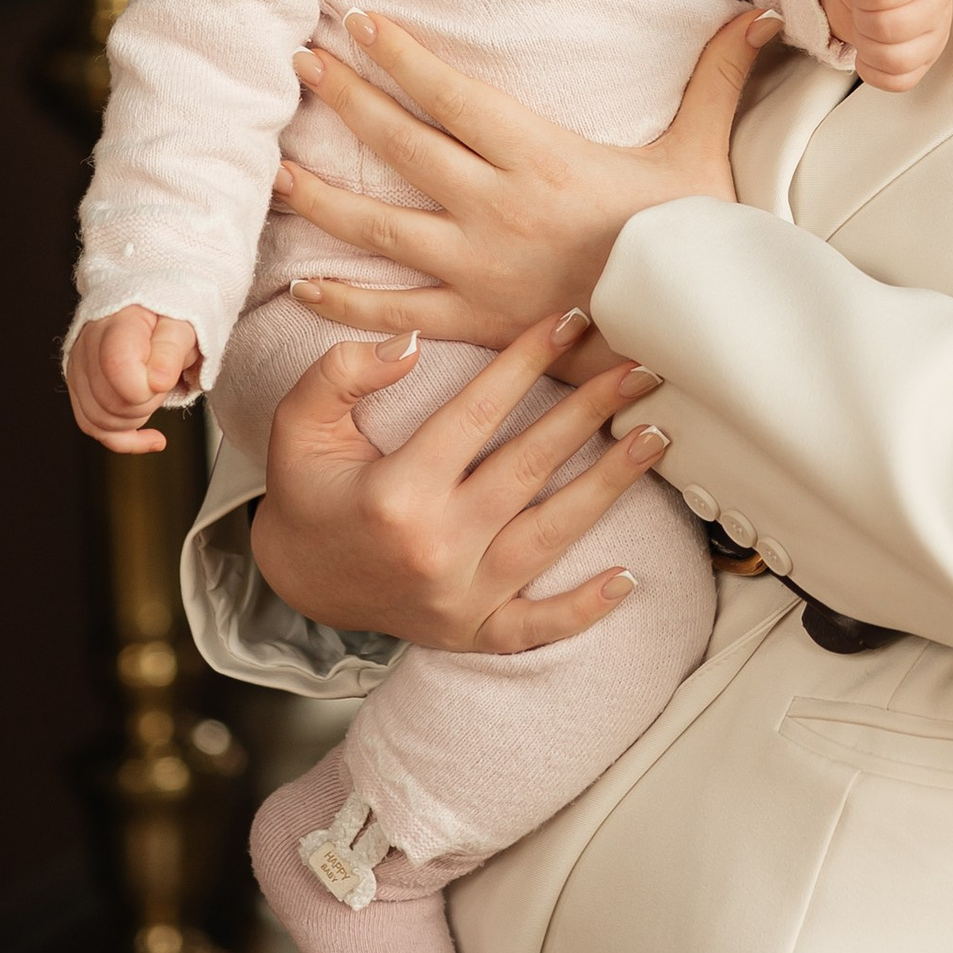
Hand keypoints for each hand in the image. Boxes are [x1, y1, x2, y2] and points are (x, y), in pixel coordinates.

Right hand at [67, 304, 199, 454]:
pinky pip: (93, 427)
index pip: (116, 365)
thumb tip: (158, 381)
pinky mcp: (80, 387)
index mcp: (118, 322)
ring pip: (98, 419)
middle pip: (108, 401)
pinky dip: (126, 439)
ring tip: (154, 395)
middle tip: (164, 382)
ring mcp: (81, 367)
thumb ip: (171, 350)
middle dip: (147, 403)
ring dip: (136, 419)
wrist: (152, 309)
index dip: (145, 388)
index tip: (165, 380)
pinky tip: (151, 437)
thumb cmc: (167, 314)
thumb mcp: (183, 324)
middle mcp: (90, 344)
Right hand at [251, 309, 673, 651]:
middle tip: (641, 368)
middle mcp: (436, 549)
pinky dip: (584, 608)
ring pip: (549, 537)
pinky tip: (630, 578)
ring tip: (655, 437)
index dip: (525, 362)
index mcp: (396, 495)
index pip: (476, 415)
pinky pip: (537, 627)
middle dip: (589, 412)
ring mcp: (459, 598)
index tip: (568, 319)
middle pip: (529, 469)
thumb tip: (410, 344)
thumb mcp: (299, 423)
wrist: (297, 579)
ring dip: (609, 486)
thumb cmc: (307, 489)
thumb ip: (342, 373)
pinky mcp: (471, 633)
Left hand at [275, 3, 778, 348]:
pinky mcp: (476, 323)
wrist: (695, 337)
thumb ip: (716, 78)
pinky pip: (397, 311)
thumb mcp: (703, 154)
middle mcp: (498, 209)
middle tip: (298, 62)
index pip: (455, 96)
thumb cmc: (693, 244)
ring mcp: (479, 269)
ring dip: (323, 195)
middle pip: (404, 146)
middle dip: (346, 100)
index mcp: (543, 160)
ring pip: (382, 226)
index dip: (403, 56)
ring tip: (274, 167)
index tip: (359, 22)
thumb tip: (758, 14)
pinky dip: (347, 301)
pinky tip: (304, 284)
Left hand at [822, 0, 952, 90]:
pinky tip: (871, 46)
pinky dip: (874, 70)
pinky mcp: (924, 63)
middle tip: (862, 3)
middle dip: (861, 16)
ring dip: (867, 45)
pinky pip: (897, 83)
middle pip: (887, 29)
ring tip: (867, 23)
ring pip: (895, 61)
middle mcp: (938, 5)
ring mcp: (934, 38)